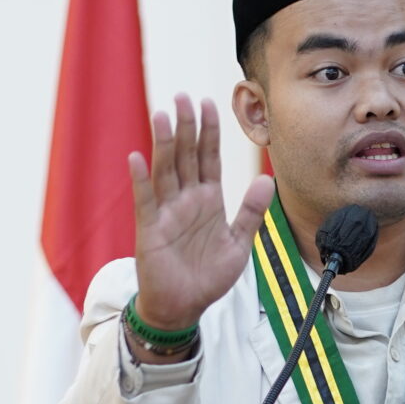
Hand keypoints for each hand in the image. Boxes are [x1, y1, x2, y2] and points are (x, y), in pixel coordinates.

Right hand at [126, 95, 274, 336]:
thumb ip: (251, 212)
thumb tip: (267, 181)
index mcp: (207, 200)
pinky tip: (138, 157)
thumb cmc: (208, 276)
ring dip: (164, 143)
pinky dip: (141, 180)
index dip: (209, 132)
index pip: (208, 158)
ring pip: (165, 171)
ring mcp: (166, 212)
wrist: (184, 307)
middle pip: (186, 156)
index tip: (209, 104)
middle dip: (186, 127)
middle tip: (183, 96)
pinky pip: (145, 200)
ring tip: (163, 115)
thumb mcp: (238, 244)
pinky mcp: (149, 229)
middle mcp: (186, 200)